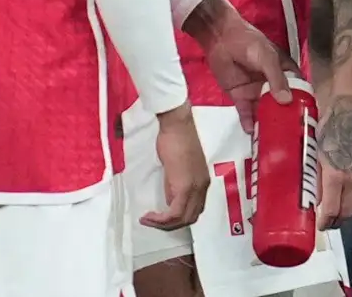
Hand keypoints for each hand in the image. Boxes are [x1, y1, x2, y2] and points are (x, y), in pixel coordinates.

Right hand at [141, 105, 210, 229]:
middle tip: (153, 222)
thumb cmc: (175, 140)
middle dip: (170, 225)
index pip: (195, 210)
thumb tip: (170, 199)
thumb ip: (176, 184)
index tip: (161, 216)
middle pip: (191, 218)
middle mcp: (203, 187)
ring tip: (148, 220)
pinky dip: (161, 219)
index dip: (178, 218)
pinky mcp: (185, 186)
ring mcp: (196, 188)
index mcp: (203, 182)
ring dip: (164, 224)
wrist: (177, 126)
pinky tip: (149, 216)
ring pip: (183, 219)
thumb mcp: (178, 167)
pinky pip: (174, 213)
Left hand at [196, 2, 294, 132]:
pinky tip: (252, 134)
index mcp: (285, 72)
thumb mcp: (267, 58)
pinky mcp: (240, 97)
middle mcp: (273, 85)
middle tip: (290, 137)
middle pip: (282, 106)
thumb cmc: (249, 42)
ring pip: (264, 112)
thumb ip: (277, 78)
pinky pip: (246, 113)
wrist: (220, 37)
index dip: (303, 105)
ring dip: (267, 124)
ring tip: (271, 140)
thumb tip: (286, 101)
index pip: (298, 91)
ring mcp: (256, 92)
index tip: (307, 122)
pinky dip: (249, 123)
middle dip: (285, 120)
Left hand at [316, 94, 351, 228]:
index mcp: (336, 175)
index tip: (319, 225)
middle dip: (337, 220)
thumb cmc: (328, 122)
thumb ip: (313, 173)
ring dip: (351, 211)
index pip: (332, 209)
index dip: (325, 221)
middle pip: (348, 211)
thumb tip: (309, 193)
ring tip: (341, 211)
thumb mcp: (314, 147)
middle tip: (328, 221)